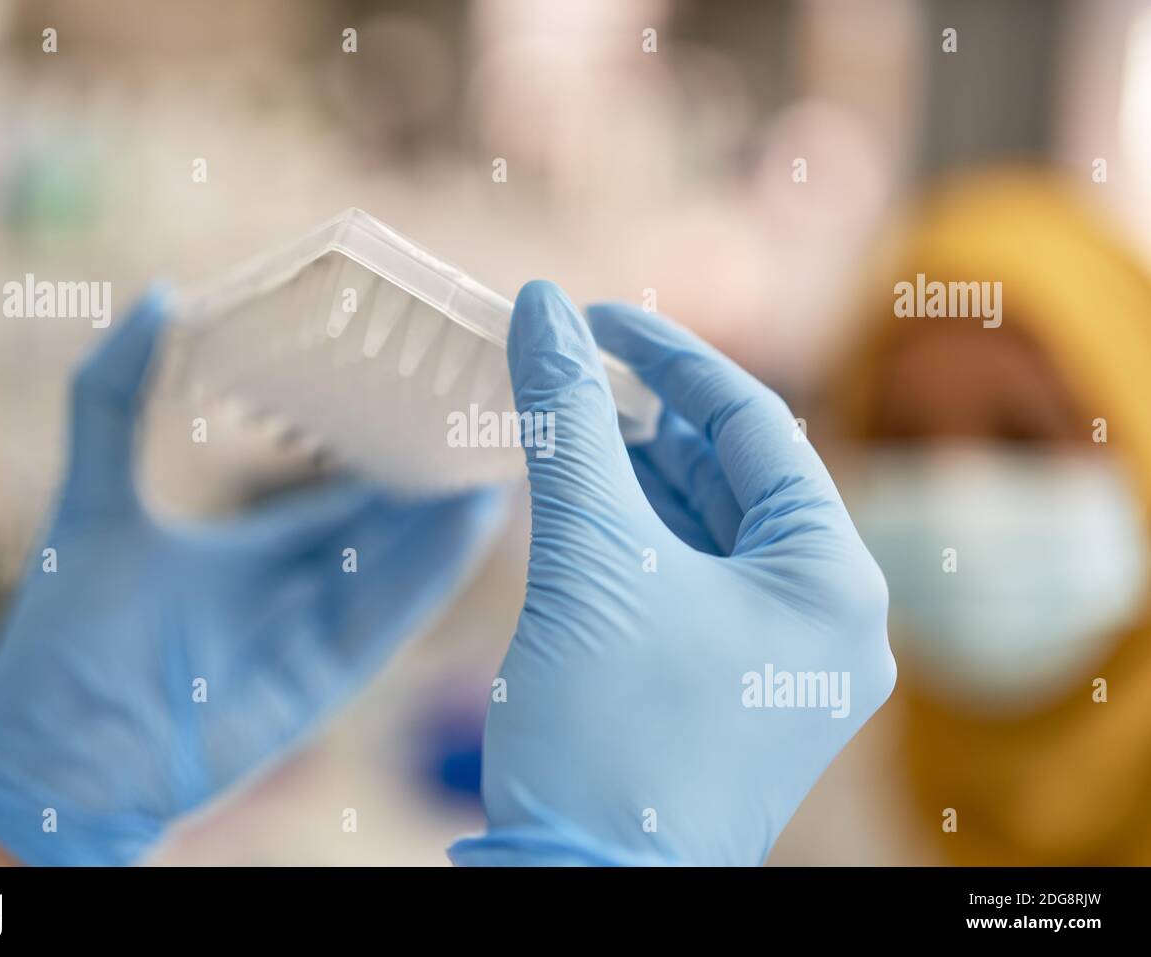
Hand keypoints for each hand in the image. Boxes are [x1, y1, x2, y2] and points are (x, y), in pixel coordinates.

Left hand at [0, 289, 505, 864]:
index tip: (429, 393)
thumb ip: (114, 395)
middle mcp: (301, 592)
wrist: (55, 747)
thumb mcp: (94, 492)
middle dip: (436, 476)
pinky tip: (472, 516)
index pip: (345, 497)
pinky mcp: (327, 675)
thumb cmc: (67, 631)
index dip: (388, 451)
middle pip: (389, 526)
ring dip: (452, 514)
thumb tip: (158, 294)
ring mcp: (318, 634)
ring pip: (403, 562)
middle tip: (487, 413)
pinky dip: (434, 566)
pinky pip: (391, 611)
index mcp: (259, 553)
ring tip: (499, 452)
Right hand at [448, 284, 894, 865]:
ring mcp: (786, 663)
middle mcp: (830, 620)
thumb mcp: (587, 559)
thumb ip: (567, 423)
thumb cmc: (605, 738)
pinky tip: (585, 515)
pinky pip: (696, 586)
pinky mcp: (738, 692)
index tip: (591, 315)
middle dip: (650, 422)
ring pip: (712, 532)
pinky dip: (641, 543)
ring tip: (568, 440)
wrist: (581, 891)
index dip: (667, 356)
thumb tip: (537, 306)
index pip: (755, 424)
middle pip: (737, 477)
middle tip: (571, 379)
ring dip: (639, 481)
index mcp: (832, 580)